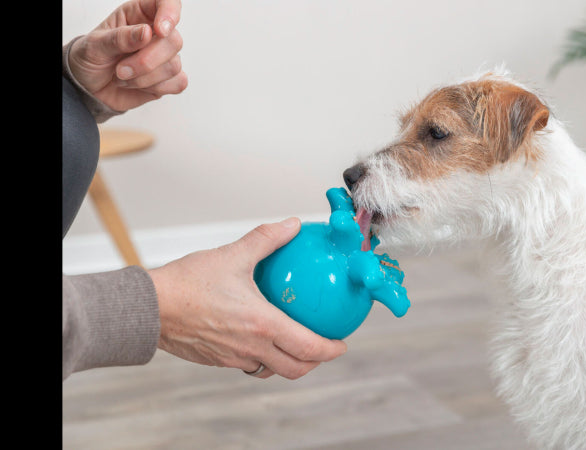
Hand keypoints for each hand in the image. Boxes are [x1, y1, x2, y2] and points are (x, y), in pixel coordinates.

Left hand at [67, 0, 187, 111]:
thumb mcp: (95, 45)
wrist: (89, 87)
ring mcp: (164, 57)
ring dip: (144, 78)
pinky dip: (154, 88)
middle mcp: (156, 34)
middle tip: (120, 70)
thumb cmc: (90, 59)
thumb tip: (146, 32)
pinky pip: (178, 82)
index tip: (160, 30)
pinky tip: (137, 85)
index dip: (169, 13)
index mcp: (139, 14)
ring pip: (173, 65)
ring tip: (122, 77)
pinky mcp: (169, 79)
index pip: (167, 2)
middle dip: (146, 61)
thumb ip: (120, 38)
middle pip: (174, 41)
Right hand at [148, 218, 347, 379]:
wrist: (148, 307)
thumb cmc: (188, 282)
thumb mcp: (232, 255)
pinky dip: (262, 357)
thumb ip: (267, 239)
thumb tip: (292, 225)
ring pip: (270, 370)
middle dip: (315, 363)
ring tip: (294, 346)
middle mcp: (251, 347)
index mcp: (262, 325)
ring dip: (288, 362)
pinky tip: (259, 338)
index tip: (342, 344)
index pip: (308, 348)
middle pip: (295, 368)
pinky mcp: (216, 360)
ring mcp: (233, 358)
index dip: (330, 350)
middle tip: (324, 349)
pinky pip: (247, 364)